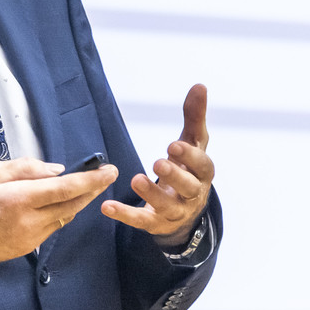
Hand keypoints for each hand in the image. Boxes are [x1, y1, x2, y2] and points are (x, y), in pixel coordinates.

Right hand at [0, 156, 118, 267]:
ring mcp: (30, 238)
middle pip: (73, 204)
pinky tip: (62, 202)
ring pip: (65, 217)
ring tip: (87, 185)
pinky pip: (52, 227)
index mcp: (18, 199)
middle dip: (93, 189)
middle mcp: (29, 221)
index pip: (65, 188)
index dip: (91, 179)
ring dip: (79, 201)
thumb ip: (24, 168)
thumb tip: (56, 170)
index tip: (108, 170)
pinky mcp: (27, 248)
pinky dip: (62, 213)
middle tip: (107, 175)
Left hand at [101, 83, 213, 248]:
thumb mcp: (193, 144)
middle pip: (189, 187)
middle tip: (158, 162)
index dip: (190, 156)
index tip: (174, 145)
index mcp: (201, 174)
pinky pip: (140, 221)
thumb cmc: (188, 169)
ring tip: (136, 179)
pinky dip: (124, 214)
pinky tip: (106, 206)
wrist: (184, 212)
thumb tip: (200, 85)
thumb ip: (194, 117)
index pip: (203, 166)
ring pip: (166, 206)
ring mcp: (174, 211)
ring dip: (151, 194)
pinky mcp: (154, 223)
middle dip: (175, 175)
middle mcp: (192, 194)